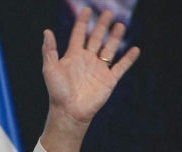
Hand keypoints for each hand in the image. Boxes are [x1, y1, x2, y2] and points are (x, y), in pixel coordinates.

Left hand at [40, 7, 139, 151]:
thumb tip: (46, 31)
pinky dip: (129, 58)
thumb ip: (49, 50)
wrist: (69, 111)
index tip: (87, 10)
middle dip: (101, 26)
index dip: (82, 23)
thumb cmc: (57, 91)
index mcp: (73, 56)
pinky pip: (121, 67)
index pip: (78, 35)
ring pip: (109, 49)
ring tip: (120, 25)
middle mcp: (87, 60)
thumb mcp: (50, 69)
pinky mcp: (109, 80)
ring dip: (115, 37)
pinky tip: (135, 49)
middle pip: (96, 38)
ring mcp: (99, 69)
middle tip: (107, 13)